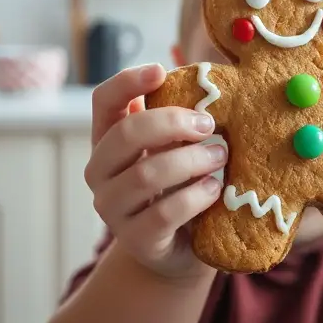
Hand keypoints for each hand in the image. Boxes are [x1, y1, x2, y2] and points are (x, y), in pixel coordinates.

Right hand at [84, 64, 226, 281]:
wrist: (179, 250)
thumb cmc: (178, 186)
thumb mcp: (174, 148)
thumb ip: (178, 120)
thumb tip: (205, 82)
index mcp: (108, 141)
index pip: (103, 102)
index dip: (127, 82)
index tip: (160, 71)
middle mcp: (100, 173)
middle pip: (125, 134)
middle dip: (171, 122)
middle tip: (210, 125)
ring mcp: (113, 209)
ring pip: (146, 174)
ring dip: (191, 160)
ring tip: (221, 156)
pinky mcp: (137, 240)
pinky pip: (164, 214)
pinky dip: (195, 197)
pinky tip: (215, 189)